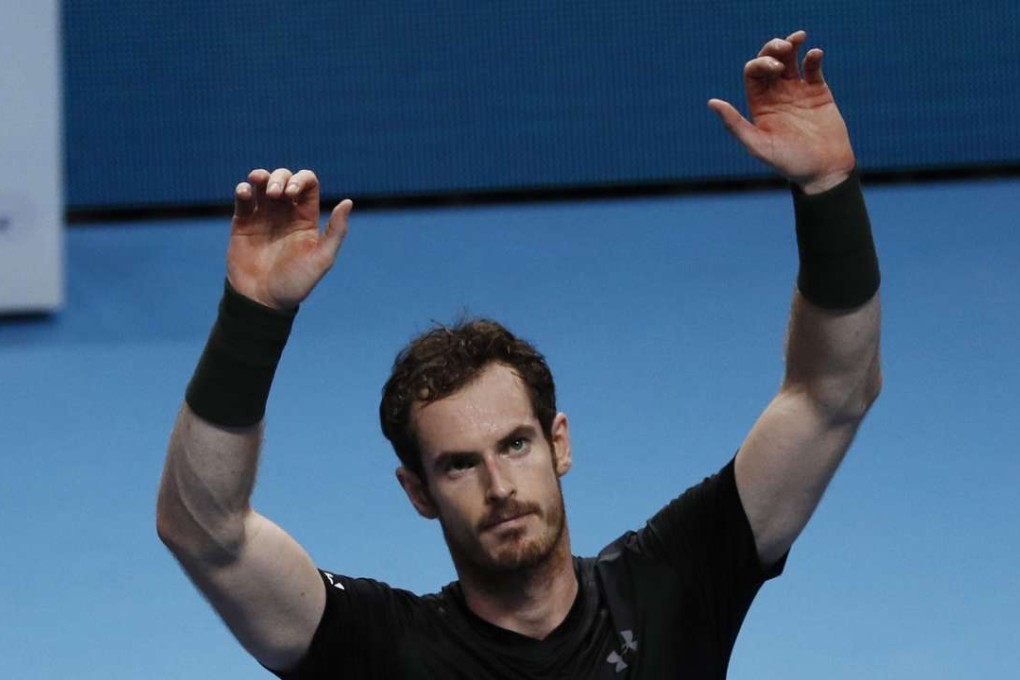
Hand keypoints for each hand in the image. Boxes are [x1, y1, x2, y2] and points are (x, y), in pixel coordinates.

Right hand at [226, 168, 351, 309]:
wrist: (263, 301)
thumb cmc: (296, 283)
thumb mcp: (322, 259)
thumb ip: (336, 231)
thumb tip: (348, 201)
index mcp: (306, 219)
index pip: (308, 184)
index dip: (301, 180)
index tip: (292, 193)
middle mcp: (285, 213)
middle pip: (285, 178)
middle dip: (280, 177)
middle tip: (277, 194)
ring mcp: (263, 217)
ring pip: (263, 183)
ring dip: (261, 176)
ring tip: (258, 182)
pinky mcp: (243, 223)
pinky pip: (243, 198)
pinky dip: (243, 189)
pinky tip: (245, 192)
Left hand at [708, 31, 855, 193]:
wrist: (823, 171)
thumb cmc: (789, 163)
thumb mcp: (758, 146)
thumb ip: (735, 124)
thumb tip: (711, 102)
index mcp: (759, 105)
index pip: (753, 73)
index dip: (761, 63)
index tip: (775, 68)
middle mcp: (775, 95)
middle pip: (769, 61)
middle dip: (773, 49)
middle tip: (784, 47)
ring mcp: (797, 92)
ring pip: (790, 60)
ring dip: (792, 45)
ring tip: (798, 38)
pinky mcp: (818, 92)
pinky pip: (812, 68)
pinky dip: (813, 57)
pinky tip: (815, 54)